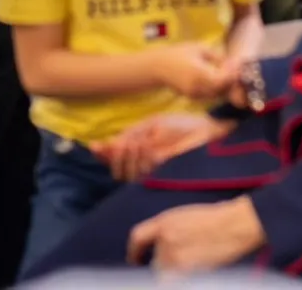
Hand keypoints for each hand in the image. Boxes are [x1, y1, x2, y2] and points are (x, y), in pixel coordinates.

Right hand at [93, 113, 234, 181]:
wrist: (205, 131)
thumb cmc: (181, 125)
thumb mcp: (151, 126)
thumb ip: (128, 136)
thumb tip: (102, 144)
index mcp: (137, 151)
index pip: (112, 159)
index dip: (103, 155)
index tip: (95, 147)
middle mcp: (141, 165)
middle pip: (116, 170)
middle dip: (116, 156)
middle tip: (123, 144)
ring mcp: (151, 172)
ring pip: (127, 175)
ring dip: (128, 158)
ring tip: (137, 143)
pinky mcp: (161, 176)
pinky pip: (143, 174)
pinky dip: (141, 160)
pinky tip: (146, 147)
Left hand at [128, 197, 265, 271]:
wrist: (236, 224)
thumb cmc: (219, 218)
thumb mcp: (188, 215)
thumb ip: (170, 229)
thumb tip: (161, 246)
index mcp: (166, 220)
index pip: (137, 237)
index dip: (134, 251)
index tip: (135, 260)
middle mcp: (165, 237)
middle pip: (155, 262)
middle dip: (165, 266)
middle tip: (185, 262)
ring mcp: (172, 254)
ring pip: (164, 274)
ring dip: (174, 273)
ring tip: (195, 263)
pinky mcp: (182, 269)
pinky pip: (171, 280)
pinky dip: (179, 278)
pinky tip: (194, 272)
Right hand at [157, 42, 240, 99]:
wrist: (159, 67)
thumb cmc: (179, 53)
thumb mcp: (200, 48)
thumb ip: (217, 56)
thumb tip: (231, 63)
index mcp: (199, 74)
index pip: (222, 80)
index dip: (232, 74)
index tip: (238, 64)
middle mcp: (197, 88)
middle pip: (222, 89)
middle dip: (231, 80)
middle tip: (236, 67)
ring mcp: (195, 95)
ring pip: (217, 94)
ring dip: (225, 85)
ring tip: (229, 71)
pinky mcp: (193, 98)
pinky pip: (210, 95)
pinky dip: (218, 88)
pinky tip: (219, 76)